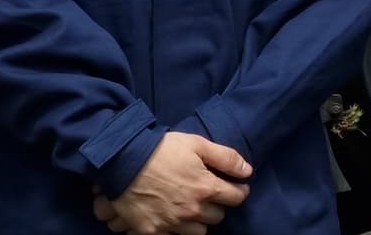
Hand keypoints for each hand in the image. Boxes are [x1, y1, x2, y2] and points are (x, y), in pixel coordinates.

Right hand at [95, 132, 252, 233]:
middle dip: (217, 205)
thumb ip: (226, 157)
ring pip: (200, 232)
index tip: (236, 186)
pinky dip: (177, 230)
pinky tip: (173, 219)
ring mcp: (173, 223)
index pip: (236, 197)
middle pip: (218, 216)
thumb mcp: (196, 144)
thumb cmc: (161, 149)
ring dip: (199, 221)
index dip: (239, 190)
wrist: (122, 162)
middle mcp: (193, 210)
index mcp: (206, 188)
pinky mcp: (154, 232)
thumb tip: (248, 171)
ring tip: (192, 208)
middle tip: (208, 194)